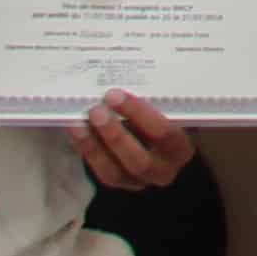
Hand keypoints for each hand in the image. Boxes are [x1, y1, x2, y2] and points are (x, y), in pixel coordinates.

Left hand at [74, 93, 198, 194]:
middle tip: (95, 110)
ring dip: (94, 147)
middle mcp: (163, 170)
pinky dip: (86, 151)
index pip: (164, 134)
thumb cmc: (168, 116)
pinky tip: (75, 132)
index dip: (139, 115)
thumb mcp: (172, 109)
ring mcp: (138, 181)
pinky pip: (99, 171)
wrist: (160, 142)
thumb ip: (160, 100)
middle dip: (115, 136)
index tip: (115, 95)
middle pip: (139, 161)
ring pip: (114, 172)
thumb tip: (131, 73)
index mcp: (181, 148)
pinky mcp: (117, 182)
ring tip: (78, 124)